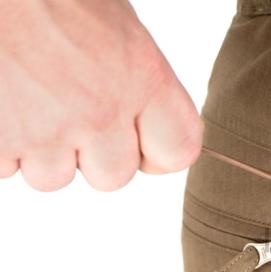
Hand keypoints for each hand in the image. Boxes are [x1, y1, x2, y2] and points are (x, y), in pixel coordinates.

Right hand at [0, 0, 202, 190]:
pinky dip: (1, 143)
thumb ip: (135, 80)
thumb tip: (138, 117)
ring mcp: (46, 131)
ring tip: (24, 98)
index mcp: (142, 77)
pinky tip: (1, 101)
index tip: (140, 143)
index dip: (158, 153)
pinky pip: (5, 168)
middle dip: (91, 155)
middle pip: (114, 176)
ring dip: (40, 150)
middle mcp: (101, 111)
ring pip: (53, 177)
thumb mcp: (115, 23)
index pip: (179, 149)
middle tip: (66, 112)